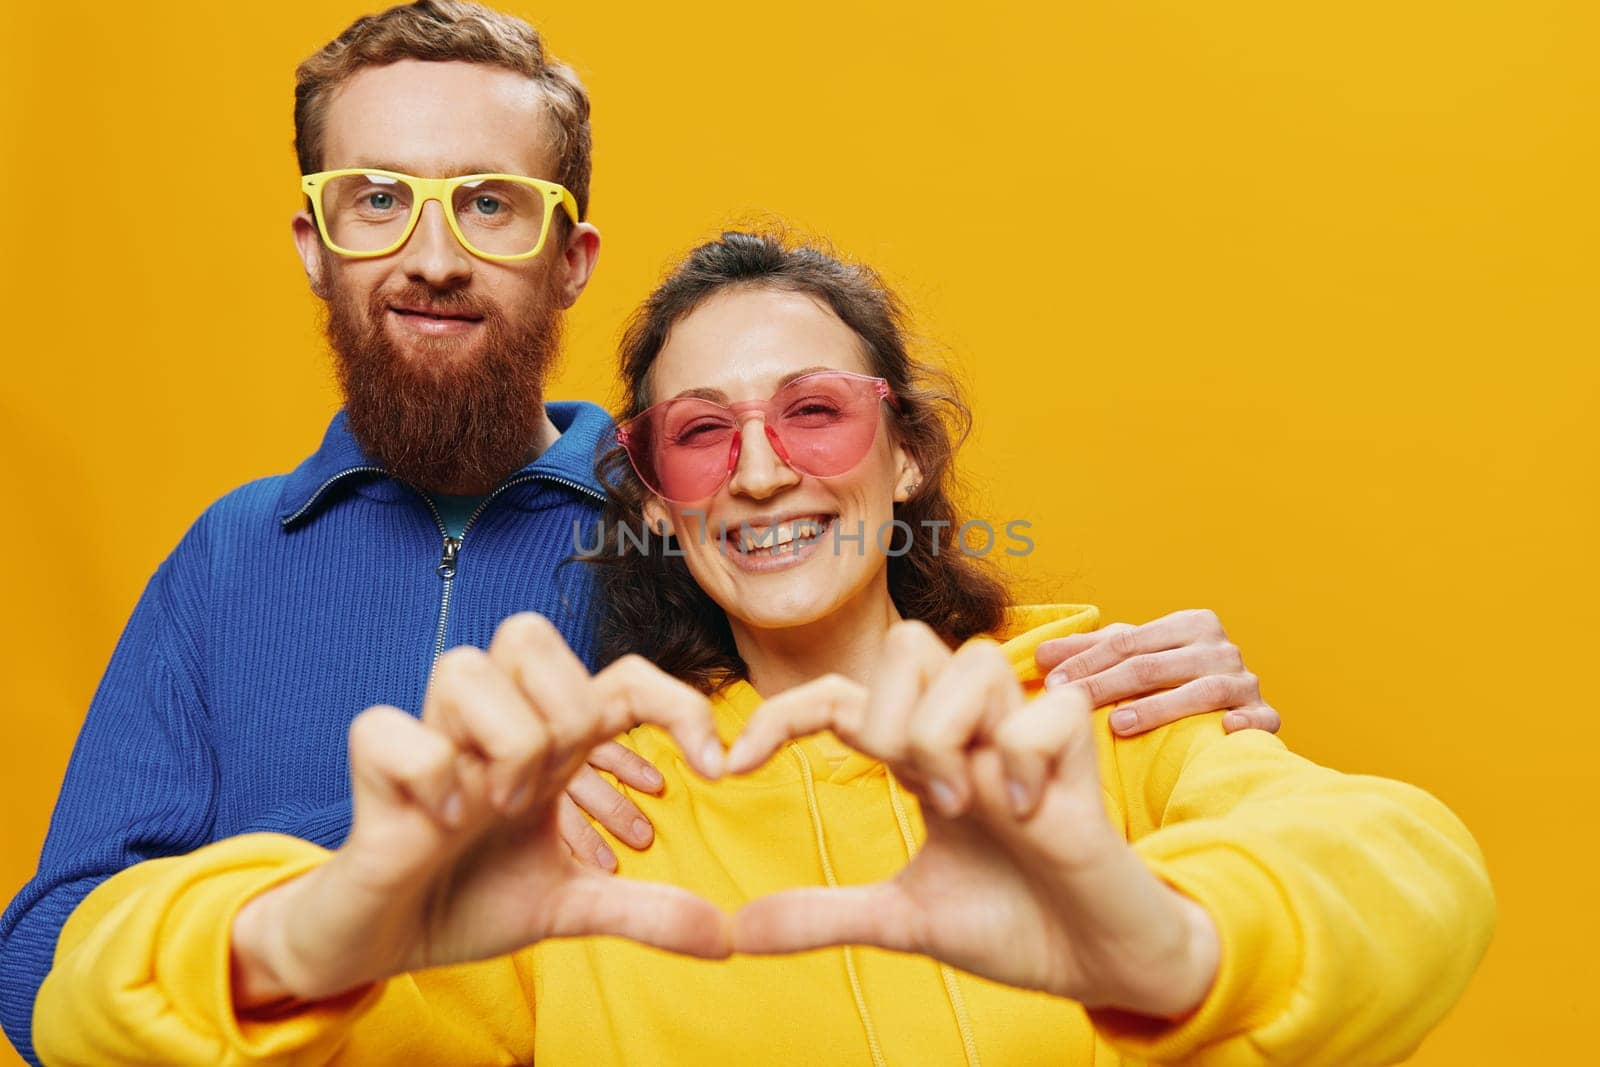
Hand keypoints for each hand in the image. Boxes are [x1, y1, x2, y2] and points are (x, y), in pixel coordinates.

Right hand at [230, 614, 729, 1009]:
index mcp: (548, 741)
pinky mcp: (375, 767)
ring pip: (462, 666)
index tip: (716, 768)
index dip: (678, 703)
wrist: (387, 941)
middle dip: (561, 707)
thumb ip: (644, 911)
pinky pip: (392, 727)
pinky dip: (429, 775)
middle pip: (528, 633)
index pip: (621, 676)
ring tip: (496, 807)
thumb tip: (724, 937)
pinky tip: (442, 823)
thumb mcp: (573, 906)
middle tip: (552, 784)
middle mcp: (493, 724)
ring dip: (499, 741)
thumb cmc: (472, 899)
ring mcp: (433, 738)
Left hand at [725, 621, 1219, 1018]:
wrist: (1096, 965)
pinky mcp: (1083, 761)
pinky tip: (1028, 813)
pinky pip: (1050, 710)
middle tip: (911, 794)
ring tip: (965, 805)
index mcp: (922, 758)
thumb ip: (825, 915)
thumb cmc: (1011, 925)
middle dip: (890, 715)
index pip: (844, 695)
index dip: (783, 714)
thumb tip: (737, 929)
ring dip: (950, 734)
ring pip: (976, 660)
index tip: (732, 765)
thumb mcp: (901, 921)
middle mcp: (970, 735)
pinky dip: (1025, 760)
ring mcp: (1025, 741)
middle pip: (911, 641)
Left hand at [1036, 608, 1279, 736]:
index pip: (1128, 643)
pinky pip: (1260, 718)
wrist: (1231, 704)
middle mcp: (1221, 648)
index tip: (1052, 685)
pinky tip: (1224, 730)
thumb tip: (1038, 654)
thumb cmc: (1170, 678)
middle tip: (1071, 706)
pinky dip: (1245, 723)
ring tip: (1120, 725)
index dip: (1086, 662)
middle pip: (1156, 666)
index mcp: (1191, 624)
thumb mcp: (1133, 658)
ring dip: (1161, 708)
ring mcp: (1246, 682)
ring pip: (1203, 691)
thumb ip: (1088, 652)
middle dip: (1107, 685)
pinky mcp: (1265, 714)